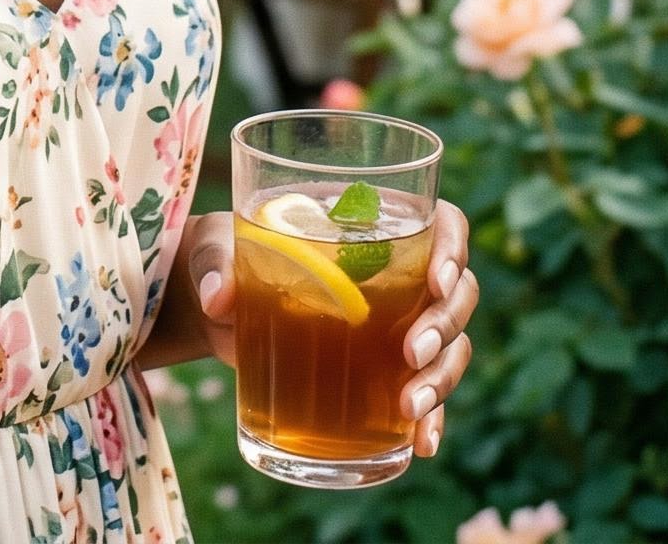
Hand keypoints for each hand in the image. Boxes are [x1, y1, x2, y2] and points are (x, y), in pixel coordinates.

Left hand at [171, 202, 477, 460]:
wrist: (211, 305)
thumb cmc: (222, 254)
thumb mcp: (216, 248)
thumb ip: (218, 264)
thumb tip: (219, 298)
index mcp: (368, 223)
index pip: (441, 223)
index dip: (452, 248)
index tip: (435, 281)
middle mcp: (396, 271)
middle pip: (456, 292)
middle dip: (444, 325)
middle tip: (411, 354)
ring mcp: (394, 323)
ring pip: (450, 345)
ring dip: (442, 378)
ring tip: (409, 408)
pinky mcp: (379, 369)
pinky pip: (423, 392)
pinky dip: (431, 419)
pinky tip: (422, 443)